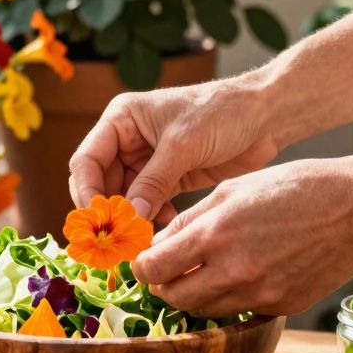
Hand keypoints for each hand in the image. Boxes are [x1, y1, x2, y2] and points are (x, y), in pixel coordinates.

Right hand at [68, 75, 280, 222]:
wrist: (266, 116)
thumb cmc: (222, 113)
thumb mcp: (183, 145)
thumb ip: (153, 181)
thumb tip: (129, 218)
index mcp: (121, 120)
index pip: (87, 160)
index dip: (87, 191)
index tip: (98, 220)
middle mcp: (127, 140)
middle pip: (100, 183)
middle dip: (106, 211)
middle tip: (116, 239)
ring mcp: (147, 161)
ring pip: (123, 198)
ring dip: (129, 219)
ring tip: (139, 238)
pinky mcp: (168, 179)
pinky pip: (147, 205)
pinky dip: (150, 218)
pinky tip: (163, 226)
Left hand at [131, 158, 352, 316]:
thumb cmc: (293, 187)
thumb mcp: (232, 189)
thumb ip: (190, 220)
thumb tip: (157, 245)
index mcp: (216, 234)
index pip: (155, 268)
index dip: (143, 267)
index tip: (144, 262)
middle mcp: (234, 271)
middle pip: (175, 298)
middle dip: (165, 285)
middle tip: (169, 270)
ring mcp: (260, 293)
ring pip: (205, 310)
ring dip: (195, 294)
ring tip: (204, 271)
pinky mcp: (281, 306)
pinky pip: (239, 311)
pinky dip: (231, 298)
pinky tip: (241, 274)